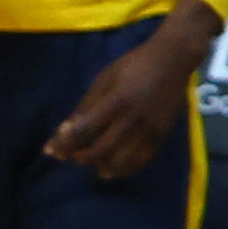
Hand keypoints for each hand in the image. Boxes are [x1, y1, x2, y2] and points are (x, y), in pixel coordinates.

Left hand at [43, 13, 215, 184]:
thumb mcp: (104, 78)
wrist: (173, 59)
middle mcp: (134, 118)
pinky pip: (140, 161)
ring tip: (91, 164)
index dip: (66, 143)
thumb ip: (85, 105)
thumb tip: (63, 131)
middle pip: (101, 150)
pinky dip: (123, 169)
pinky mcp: (161, 135)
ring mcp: (150, 129)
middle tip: (72, 156)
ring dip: (100, 166)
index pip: (85, 130)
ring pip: (120, 161)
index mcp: (117, 100)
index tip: (53, 149)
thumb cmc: (133, 65)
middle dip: (80, 157)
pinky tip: (111, 169)